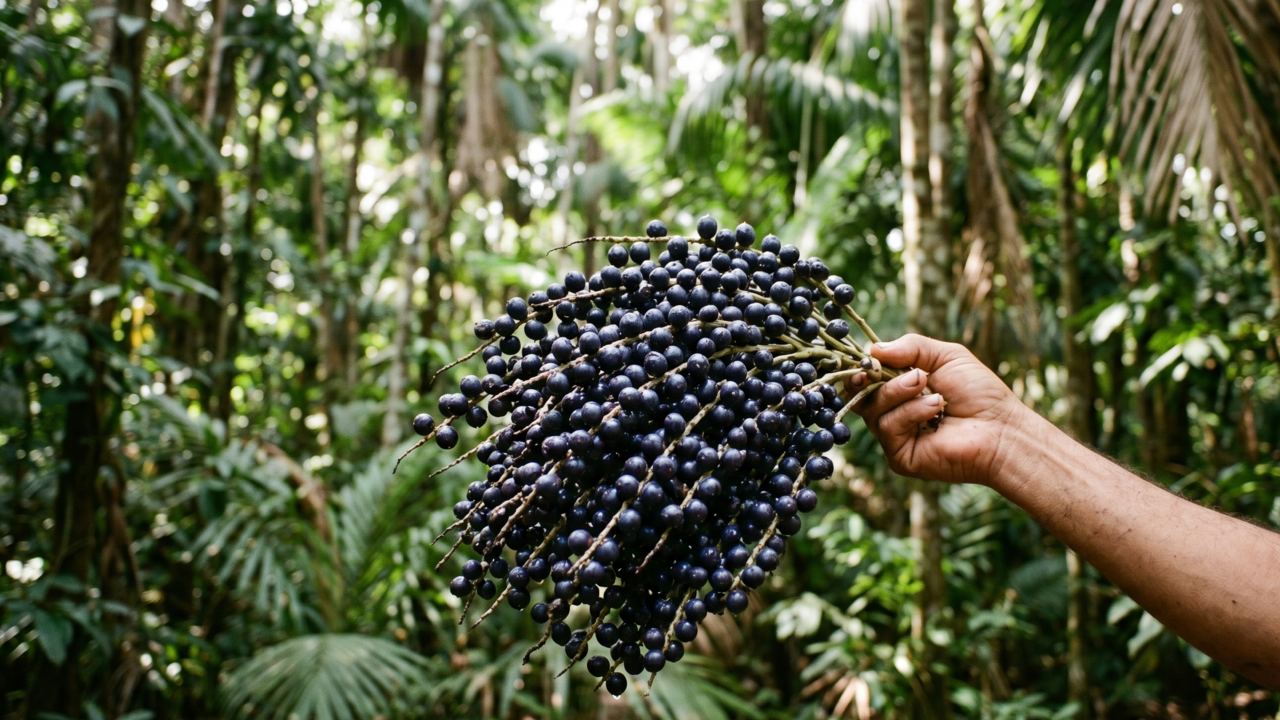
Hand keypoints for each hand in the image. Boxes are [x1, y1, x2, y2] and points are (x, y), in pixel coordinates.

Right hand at [847, 334, 1029, 485]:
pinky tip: (935, 408)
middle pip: (861, 395)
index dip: (861, 370)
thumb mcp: (946, 357)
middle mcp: (894, 414)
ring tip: (927, 385)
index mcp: (901, 392)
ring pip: (873, 410)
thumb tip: (873, 349)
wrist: (1002, 429)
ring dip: (898, 392)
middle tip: (901, 368)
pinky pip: (888, 428)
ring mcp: (895, 437)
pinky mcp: (900, 457)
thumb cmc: (980, 394)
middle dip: (875, 377)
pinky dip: (909, 412)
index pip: (866, 381)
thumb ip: (911, 347)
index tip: (867, 359)